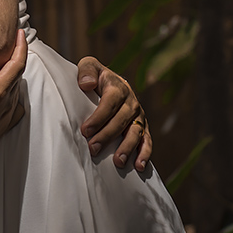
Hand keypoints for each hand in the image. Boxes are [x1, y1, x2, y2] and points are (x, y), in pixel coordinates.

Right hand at [0, 34, 26, 182]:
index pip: (17, 63)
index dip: (20, 45)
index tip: (19, 33)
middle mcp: (7, 105)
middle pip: (17, 74)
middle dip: (12, 56)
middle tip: (2, 43)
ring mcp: (6, 116)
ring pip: (14, 88)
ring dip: (6, 74)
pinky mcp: (2, 125)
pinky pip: (12, 103)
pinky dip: (6, 90)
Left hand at [77, 57, 151, 171]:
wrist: (109, 83)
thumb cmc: (95, 78)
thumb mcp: (89, 66)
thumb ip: (86, 71)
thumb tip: (86, 84)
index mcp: (118, 87)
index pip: (110, 102)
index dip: (99, 117)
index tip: (86, 130)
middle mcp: (132, 101)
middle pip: (122, 120)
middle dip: (108, 135)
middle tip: (93, 149)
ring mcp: (139, 116)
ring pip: (135, 132)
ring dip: (127, 148)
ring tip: (117, 162)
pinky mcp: (142, 127)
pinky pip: (147, 141)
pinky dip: (144, 153)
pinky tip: (138, 166)